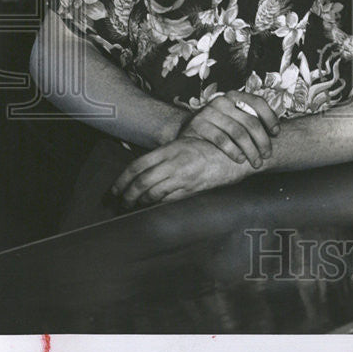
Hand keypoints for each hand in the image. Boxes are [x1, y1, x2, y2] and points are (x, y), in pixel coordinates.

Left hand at [111, 137, 254, 207]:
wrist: (237, 156)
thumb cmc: (213, 147)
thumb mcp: (188, 143)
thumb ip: (168, 153)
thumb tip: (146, 167)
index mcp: (171, 149)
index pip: (138, 165)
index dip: (122, 179)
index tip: (115, 189)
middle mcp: (174, 163)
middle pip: (142, 182)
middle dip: (127, 195)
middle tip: (121, 203)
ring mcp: (183, 177)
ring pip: (153, 193)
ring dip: (140, 203)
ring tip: (133, 207)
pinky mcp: (192, 189)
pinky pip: (169, 200)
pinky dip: (157, 206)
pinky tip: (152, 208)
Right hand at [179, 92, 278, 167]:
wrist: (189, 134)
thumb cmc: (219, 128)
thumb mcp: (235, 118)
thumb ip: (251, 119)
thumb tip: (276, 132)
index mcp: (235, 96)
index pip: (258, 102)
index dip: (270, 118)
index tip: (276, 133)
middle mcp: (222, 100)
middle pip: (251, 121)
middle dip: (262, 141)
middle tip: (267, 155)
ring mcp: (209, 111)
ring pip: (238, 132)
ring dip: (250, 150)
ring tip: (256, 162)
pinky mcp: (198, 124)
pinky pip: (222, 139)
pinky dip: (233, 151)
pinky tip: (240, 159)